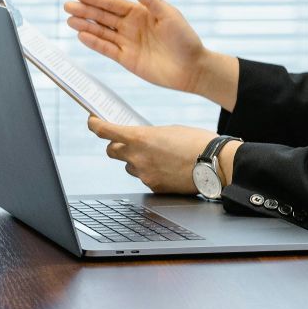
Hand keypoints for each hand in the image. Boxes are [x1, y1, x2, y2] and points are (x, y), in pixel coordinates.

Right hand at [65, 0, 234, 106]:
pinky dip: (94, 43)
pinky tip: (81, 36)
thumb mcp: (169, 15)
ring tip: (69, 20)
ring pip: (101, 32)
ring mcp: (127, 42)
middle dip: (85, 10)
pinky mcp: (127, 59)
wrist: (192, 68)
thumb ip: (150, 0)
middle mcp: (131, 26)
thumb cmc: (185, 39)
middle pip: (103, 16)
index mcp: (140, 12)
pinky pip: (106, 49)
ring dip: (85, 26)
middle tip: (67, 6)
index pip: (112, 3)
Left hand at [89, 115, 218, 194]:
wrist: (215, 164)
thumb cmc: (195, 142)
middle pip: (111, 151)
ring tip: (158, 157)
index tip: (92, 121)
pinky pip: (145, 178)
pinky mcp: (154, 187)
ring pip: (129, 166)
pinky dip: (151, 173)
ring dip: (136, 160)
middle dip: (116, 146)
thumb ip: (148, 136)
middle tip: (127, 142)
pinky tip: (167, 168)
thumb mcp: (168, 130)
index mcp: (139, 137)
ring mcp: (144, 174)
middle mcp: (136, 157)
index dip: (94, 124)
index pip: (104, 131)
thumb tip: (140, 141)